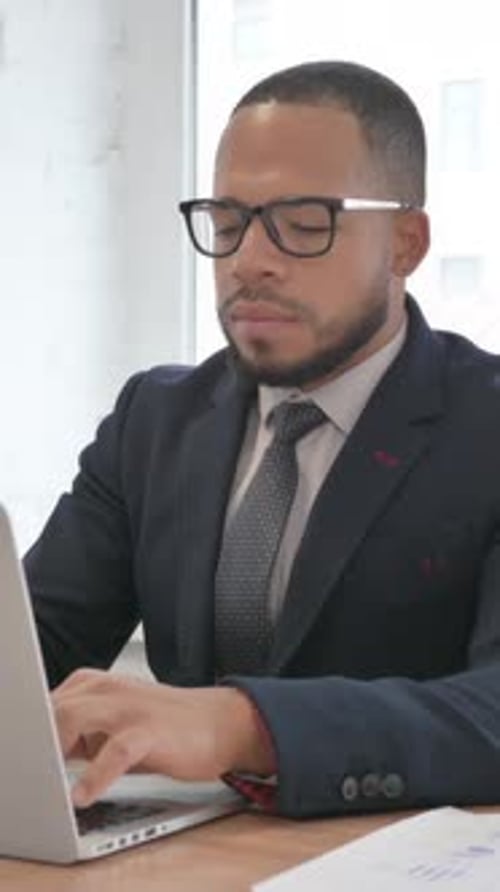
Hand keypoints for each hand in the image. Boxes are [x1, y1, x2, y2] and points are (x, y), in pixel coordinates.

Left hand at [52, 668, 274, 806]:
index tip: (32, 755)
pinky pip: (115, 752)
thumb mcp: (117, 724)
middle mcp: (110, 689)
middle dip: (39, 739)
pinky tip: (84, 795)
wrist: (222, 722)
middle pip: (55, 708)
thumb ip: (82, 734)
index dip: (36, 730)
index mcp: (98, 684)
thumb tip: (47, 757)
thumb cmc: (168, 728)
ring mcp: (131, 708)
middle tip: (37, 769)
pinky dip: (95, 776)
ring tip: (48, 778)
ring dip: (56, 749)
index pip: (49, 703)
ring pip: (75, 718)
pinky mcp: (150, 731)